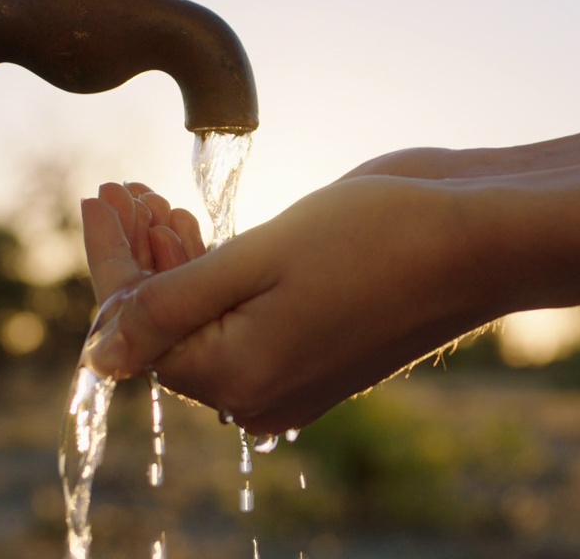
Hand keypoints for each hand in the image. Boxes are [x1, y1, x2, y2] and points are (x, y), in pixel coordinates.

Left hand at [81, 176, 509, 434]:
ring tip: (157, 202)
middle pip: (167, 325)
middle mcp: (260, 391)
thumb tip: (96, 354)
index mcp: (238, 378)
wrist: (482, 239)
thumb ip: (170, 304)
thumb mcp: (259, 259)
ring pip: (203, 321)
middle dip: (140, 256)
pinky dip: (215, 276)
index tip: (98, 193)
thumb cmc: (379, 239)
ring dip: (173, 262)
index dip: (110, 256)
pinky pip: (242, 320)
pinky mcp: (318, 349)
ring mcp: (292, 375)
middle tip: (127, 188)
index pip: (136, 323)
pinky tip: (200, 231)